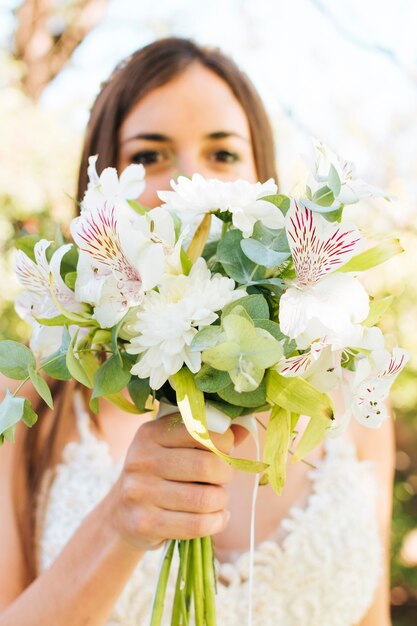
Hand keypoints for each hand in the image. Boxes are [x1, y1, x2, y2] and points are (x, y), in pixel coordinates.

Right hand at [109, 415, 234, 550]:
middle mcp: (141, 460)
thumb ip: (207, 436)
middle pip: (206, 466)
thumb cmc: (160, 473)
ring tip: (220, 499)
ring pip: (205, 498)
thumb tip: (243, 429)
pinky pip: (197, 525)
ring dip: (223, 501)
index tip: (226, 451)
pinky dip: (217, 522)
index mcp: (151, 434)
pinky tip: (217, 517)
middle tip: (225, 477)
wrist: (121, 513)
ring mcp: (139, 493)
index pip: (199, 431)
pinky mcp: (144, 523)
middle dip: (227, 473)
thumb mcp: (174, 447)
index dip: (224, 442)